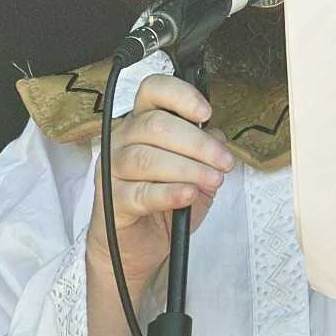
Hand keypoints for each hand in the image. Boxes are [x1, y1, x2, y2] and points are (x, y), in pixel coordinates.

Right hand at [88, 73, 234, 296]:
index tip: (206, 113)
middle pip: (155, 126)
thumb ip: (206, 150)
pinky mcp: (111, 200)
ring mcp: (113, 170)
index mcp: (142, 123)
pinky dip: (169, 193)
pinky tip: (188, 195)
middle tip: (224, 162)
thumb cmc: (164, 203)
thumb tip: (216, 136)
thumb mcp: (195, 171)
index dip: (180, 95)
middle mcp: (123, 140)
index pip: (152, 91)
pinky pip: (140, 192)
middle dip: (197, 143)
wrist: (137, 245)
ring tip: (212, 181)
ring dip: (187, 168)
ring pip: (147, 158)